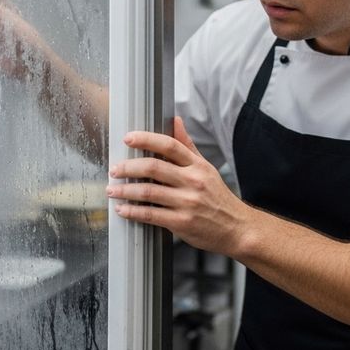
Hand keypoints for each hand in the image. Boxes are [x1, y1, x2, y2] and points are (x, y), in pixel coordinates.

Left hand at [107, 117, 251, 255]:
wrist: (238, 229)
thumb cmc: (218, 198)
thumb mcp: (206, 168)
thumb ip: (187, 146)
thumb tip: (175, 120)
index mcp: (197, 166)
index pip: (169, 145)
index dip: (145, 139)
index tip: (127, 138)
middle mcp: (193, 181)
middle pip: (153, 167)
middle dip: (127, 167)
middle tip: (114, 169)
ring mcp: (188, 203)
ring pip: (148, 192)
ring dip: (124, 190)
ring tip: (112, 189)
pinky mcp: (182, 223)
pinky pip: (151, 215)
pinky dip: (132, 212)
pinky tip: (122, 210)